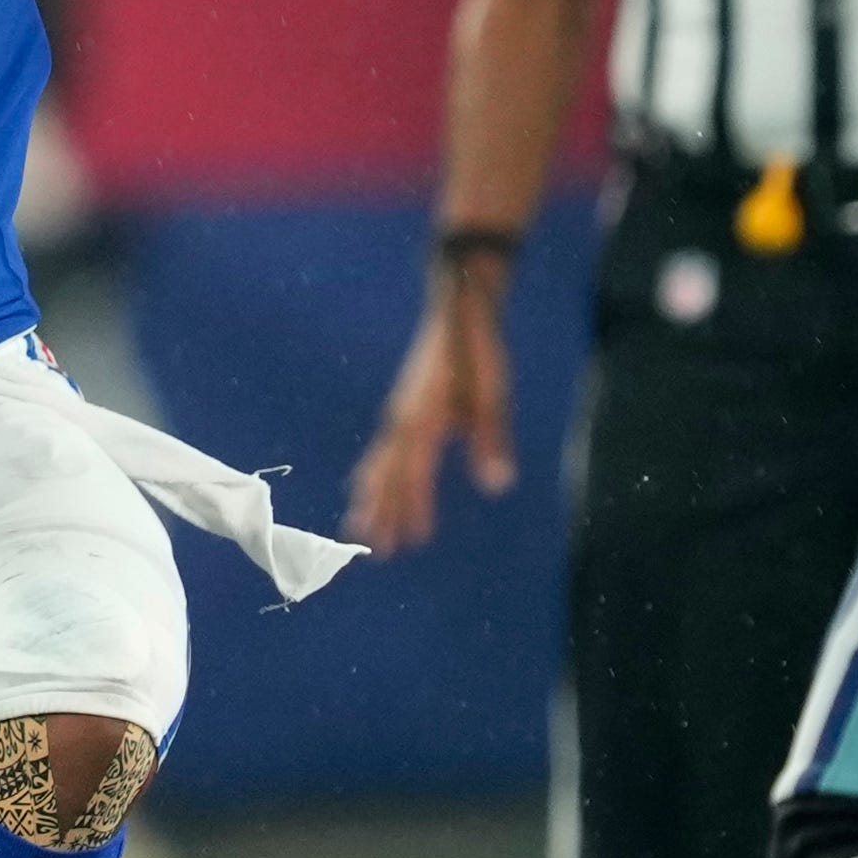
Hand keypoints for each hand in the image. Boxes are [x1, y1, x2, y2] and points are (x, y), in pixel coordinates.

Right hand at [343, 269, 515, 555]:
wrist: (457, 307)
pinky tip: (368, 484)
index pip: (413, 474)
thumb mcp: (492, 395)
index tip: (408, 542)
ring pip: (379, 464)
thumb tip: (496, 486)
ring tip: (361, 528)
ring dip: (372, 497)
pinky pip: (382, 451)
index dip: (411, 508)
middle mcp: (402, 420)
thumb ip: (490, 440)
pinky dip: (373, 474)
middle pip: (386, 475)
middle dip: (381, 512)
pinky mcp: (404, 408)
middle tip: (374, 550)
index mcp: (422, 420)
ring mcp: (399, 413)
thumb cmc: (478, 350)